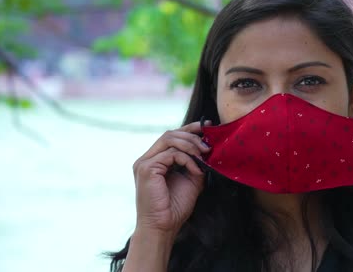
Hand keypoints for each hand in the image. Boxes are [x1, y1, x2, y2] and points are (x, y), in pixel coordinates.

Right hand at [132, 121, 209, 236]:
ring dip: (191, 145)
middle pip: (170, 133)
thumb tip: (207, 149)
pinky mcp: (146, 168)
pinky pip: (171, 154)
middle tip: (208, 146)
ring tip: (204, 155)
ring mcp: (144, 162)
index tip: (208, 127)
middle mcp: (147, 159)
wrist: (163, 226)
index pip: (171, 136)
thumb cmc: (175, 207)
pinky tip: (196, 170)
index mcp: (155, 160)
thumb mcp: (191, 179)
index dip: (189, 128)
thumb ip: (195, 163)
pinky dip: (188, 159)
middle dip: (192, 135)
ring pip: (170, 139)